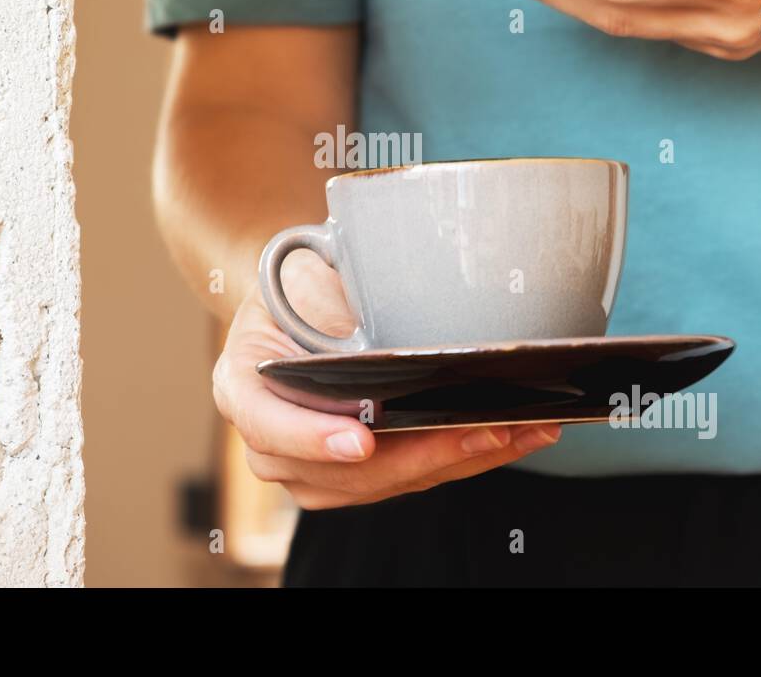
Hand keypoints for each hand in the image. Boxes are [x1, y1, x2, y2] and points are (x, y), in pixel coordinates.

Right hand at [213, 254, 561, 509]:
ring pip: (383, 484)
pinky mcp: (360, 475)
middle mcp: (270, 442)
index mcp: (241, 386)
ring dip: (456, 461)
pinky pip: (411, 477)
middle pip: (338, 473)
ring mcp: (314, 468)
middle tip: (478, 430)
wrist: (300, 302)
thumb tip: (384, 307)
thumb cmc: (300, 286)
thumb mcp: (298, 276)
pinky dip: (464, 458)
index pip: (268, 424)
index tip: (361, 440)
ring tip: (520, 430)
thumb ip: (328, 301)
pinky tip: (514, 437)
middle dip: (417, 456)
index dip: (312, 438)